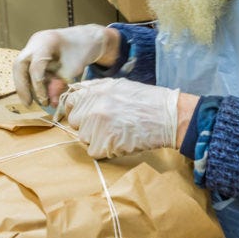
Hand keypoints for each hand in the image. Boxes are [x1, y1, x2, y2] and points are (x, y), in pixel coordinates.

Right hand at [12, 25, 118, 105]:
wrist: (87, 39)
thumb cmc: (82, 52)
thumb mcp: (73, 70)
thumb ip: (59, 85)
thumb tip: (50, 103)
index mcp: (46, 42)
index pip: (35, 67)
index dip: (37, 86)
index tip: (45, 100)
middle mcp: (35, 42)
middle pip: (19, 65)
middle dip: (22, 86)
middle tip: (28, 104)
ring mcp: (33, 45)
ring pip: (21, 67)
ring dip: (26, 85)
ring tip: (39, 100)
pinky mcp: (33, 51)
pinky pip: (27, 67)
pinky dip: (31, 80)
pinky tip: (40, 92)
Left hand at [57, 78, 188, 158]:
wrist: (168, 116)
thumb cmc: (147, 101)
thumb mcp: (119, 85)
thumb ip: (96, 89)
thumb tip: (78, 93)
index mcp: (94, 90)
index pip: (70, 101)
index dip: (78, 109)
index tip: (87, 114)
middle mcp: (92, 106)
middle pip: (75, 122)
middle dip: (88, 125)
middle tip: (108, 125)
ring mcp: (96, 126)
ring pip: (84, 138)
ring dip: (98, 139)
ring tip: (118, 133)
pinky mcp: (102, 144)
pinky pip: (94, 152)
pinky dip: (106, 151)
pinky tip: (121, 142)